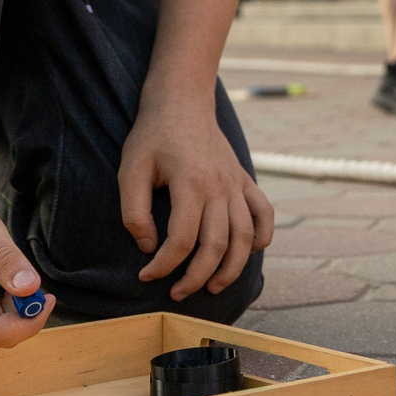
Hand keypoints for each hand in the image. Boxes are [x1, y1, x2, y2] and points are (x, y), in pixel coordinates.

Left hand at [119, 102, 275, 299]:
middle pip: (216, 246)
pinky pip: (264, 214)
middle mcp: (219, 188)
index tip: (146, 276)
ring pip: (244, 238)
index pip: (182, 241)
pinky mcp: (245, 180)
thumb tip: (149, 247)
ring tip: (212, 287)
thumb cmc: (153, 136)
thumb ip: (134, 211)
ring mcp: (236, 185)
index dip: (164, 266)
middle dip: (196, 277)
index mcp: (190, 184)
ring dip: (232, 268)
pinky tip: (248, 252)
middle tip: (177, 294)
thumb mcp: (130, 169)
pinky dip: (262, 237)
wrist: (182, 102)